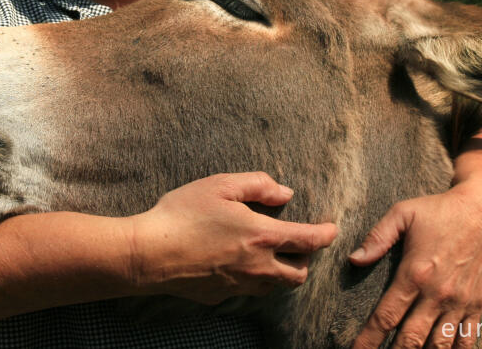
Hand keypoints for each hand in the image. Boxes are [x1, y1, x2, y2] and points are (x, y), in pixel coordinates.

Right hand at [126, 172, 337, 304]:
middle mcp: (257, 266)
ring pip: (275, 286)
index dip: (325, 235)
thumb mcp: (220, 185)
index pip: (308, 241)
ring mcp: (239, 285)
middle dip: (306, 260)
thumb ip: (257, 185)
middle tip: (299, 245)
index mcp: (261, 236)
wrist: (149, 255)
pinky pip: (247, 291)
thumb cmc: (182, 214)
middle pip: (298, 274)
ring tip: (272, 256)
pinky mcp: (220, 296)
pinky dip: (253, 280)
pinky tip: (238, 266)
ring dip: (281, 272)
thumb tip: (285, 193)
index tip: (332, 230)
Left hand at [349, 180, 481, 347]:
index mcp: (415, 273)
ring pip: (438, 345)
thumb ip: (377, 237)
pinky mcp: (477, 304)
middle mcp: (437, 294)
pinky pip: (466, 340)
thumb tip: (354, 260)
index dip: (369, 339)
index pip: (386, 316)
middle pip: (410, 339)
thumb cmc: (440, 210)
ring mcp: (459, 302)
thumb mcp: (403, 213)